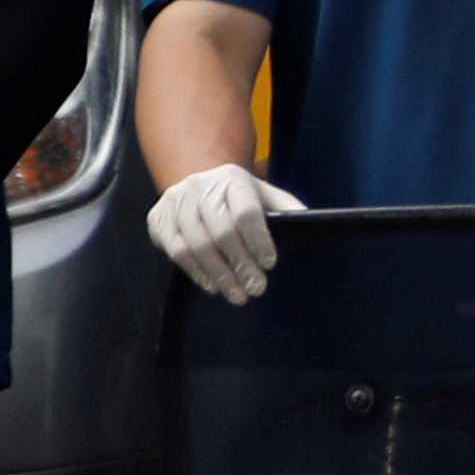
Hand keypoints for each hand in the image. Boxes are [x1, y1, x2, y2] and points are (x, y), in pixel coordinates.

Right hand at [146, 162, 297, 307]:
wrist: (198, 181)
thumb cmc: (240, 196)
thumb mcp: (265, 195)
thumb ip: (287, 209)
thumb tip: (317, 224)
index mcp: (233, 179)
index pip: (246, 212)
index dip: (258, 239)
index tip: (270, 264)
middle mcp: (201, 186)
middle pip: (222, 232)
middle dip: (241, 264)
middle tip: (256, 288)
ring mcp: (176, 201)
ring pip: (197, 245)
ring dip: (220, 275)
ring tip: (238, 295)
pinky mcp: (158, 217)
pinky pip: (176, 251)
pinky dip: (196, 272)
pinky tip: (213, 286)